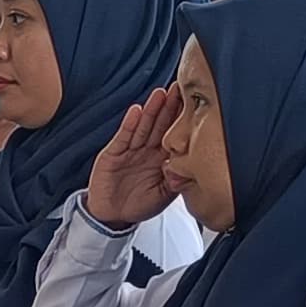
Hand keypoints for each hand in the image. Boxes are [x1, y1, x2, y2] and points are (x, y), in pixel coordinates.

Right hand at [84, 90, 180, 227]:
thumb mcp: (164, 195)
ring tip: (159, 95)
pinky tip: (136, 111)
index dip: (181, 120)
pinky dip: (129, 124)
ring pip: (143, 127)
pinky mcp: (113, 154)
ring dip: (151, 111)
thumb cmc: (139, 205)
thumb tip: (192, 169)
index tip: (193, 104)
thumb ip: (177, 181)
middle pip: (159, 125)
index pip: (173, 135)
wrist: (112, 217)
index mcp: (161, 159)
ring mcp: (130, 150)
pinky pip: (123, 137)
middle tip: (178, 89)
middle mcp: (147, 151)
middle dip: (169, 107)